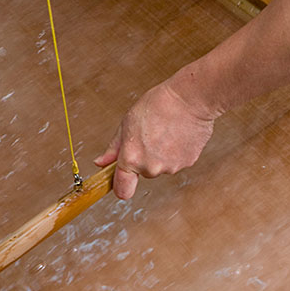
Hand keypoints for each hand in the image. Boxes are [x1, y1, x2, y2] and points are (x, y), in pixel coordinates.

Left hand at [94, 78, 218, 198]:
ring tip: (165, 131)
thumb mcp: (126, 123)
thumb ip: (114, 148)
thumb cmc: (156, 106)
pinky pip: (176, 162)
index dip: (120, 186)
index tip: (121, 179)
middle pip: (143, 173)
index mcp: (132, 159)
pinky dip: (176, 152)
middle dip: (143, 158)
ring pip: (161, 166)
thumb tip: (101, 162)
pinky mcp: (188, 163)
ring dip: (161, 155)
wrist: (188, 99)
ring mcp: (171, 167)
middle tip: (149, 136)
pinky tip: (177, 134)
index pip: (122, 191)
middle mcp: (151, 168)